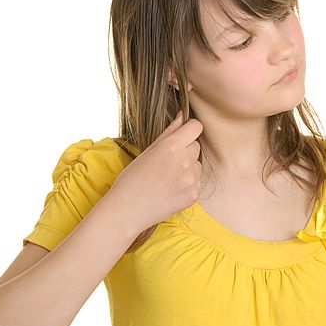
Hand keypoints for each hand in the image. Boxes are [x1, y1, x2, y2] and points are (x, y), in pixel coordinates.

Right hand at [108, 110, 203, 233]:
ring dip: (188, 168)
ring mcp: (191, 180)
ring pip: (198, 165)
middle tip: (167, 162)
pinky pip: (197, 182)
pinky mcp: (194, 195)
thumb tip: (182, 115)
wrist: (127, 210)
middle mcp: (184, 161)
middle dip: (186, 150)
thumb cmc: (132, 179)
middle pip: (196, 146)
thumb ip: (169, 132)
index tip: (182, 136)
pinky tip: (171, 189)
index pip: (196, 127)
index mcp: (171, 146)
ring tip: (167, 178)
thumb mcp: (147, 151)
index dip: (189, 129)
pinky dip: (188, 184)